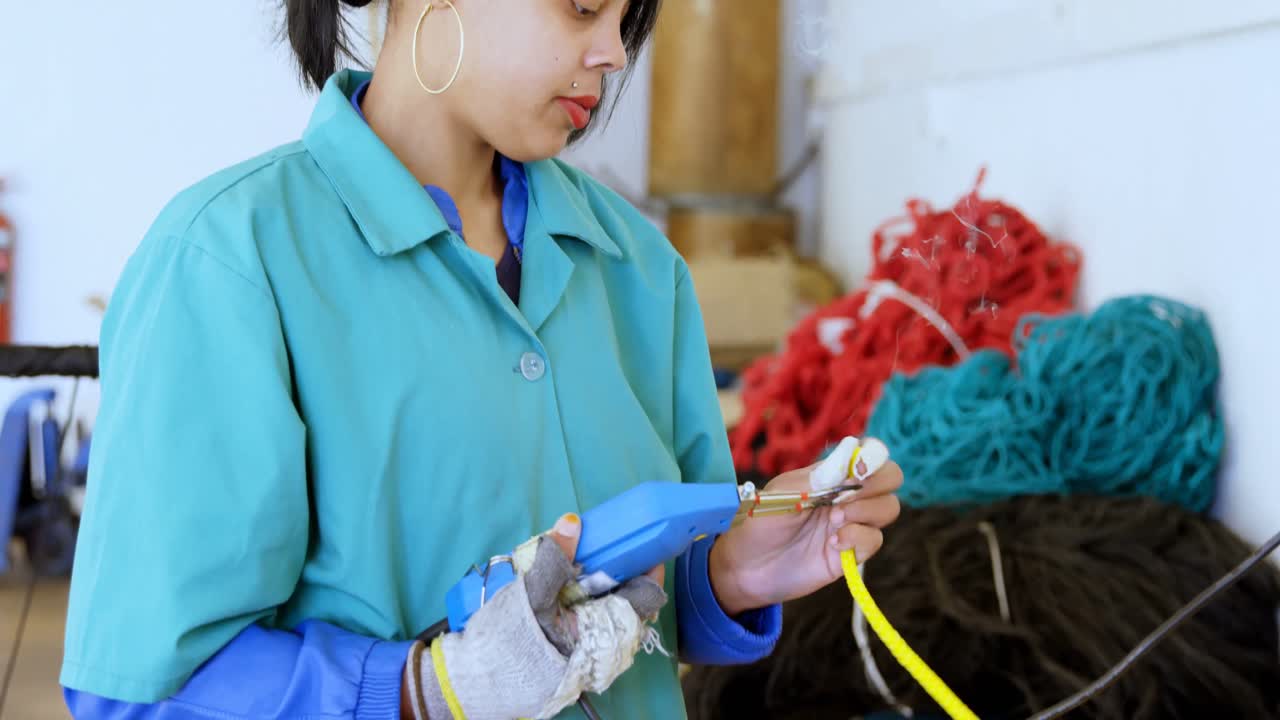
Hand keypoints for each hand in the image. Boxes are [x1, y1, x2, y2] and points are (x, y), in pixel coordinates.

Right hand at [402, 514, 668, 719]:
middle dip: (622, 576)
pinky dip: (591, 606)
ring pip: (614, 615)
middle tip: (608, 551)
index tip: (641, 545)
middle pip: (631, 604)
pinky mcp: (579, 660)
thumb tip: (573, 521)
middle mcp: (606, 649)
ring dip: (605, 590)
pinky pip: (597, 626)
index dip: (647, 568)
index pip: (646, 597)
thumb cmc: (505, 638)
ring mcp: (594, 657)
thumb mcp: (529, 590)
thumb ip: (553, 555)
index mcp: (602, 631)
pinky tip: (571, 593)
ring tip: (587, 569)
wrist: (476, 680)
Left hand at [708, 442, 903, 615]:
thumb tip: (851, 457)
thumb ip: (817, 476)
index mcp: (830, 475)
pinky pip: (875, 540)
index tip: (855, 471)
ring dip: (866, 511)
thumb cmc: (759, 521)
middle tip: (845, 498)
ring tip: (834, 520)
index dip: (872, 458)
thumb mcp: (783, 492)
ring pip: (888, 508)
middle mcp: (846, 496)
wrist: (746, 567)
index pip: (870, 455)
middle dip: (876, 484)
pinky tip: (833, 544)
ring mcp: (851, 524)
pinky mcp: (851, 553)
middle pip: (890, 478)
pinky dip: (859, 538)